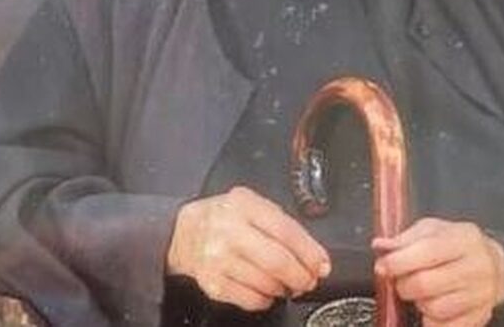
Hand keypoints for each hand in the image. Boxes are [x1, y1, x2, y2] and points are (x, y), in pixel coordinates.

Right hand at [166, 185, 330, 311]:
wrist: (182, 233)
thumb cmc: (222, 218)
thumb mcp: (250, 204)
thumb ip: (280, 222)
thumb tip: (313, 253)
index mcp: (243, 206)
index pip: (286, 231)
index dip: (310, 252)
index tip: (322, 264)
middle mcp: (229, 231)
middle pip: (277, 261)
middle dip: (301, 276)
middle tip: (308, 280)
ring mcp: (218, 259)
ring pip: (266, 283)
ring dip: (284, 288)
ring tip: (286, 284)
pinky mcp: (213, 283)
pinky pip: (250, 299)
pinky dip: (265, 299)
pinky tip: (265, 290)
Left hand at [372, 217, 503, 326]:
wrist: (497, 265)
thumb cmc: (459, 245)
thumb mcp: (434, 230)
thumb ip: (406, 238)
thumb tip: (381, 246)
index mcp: (463, 240)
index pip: (427, 251)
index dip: (399, 261)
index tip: (383, 266)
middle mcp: (476, 267)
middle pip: (426, 284)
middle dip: (403, 285)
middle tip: (401, 280)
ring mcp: (481, 295)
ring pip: (434, 309)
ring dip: (418, 303)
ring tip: (421, 293)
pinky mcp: (480, 316)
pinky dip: (431, 321)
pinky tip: (432, 308)